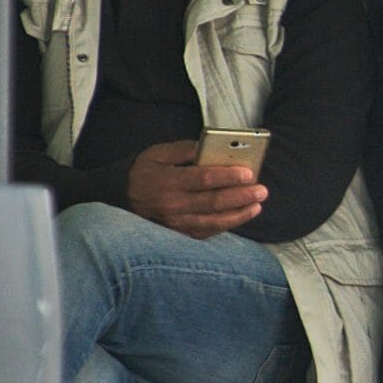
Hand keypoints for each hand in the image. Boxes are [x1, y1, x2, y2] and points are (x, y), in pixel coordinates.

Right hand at [127, 140, 265, 239]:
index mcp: (166, 181)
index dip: (226, 176)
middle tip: (262, 190)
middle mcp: (171, 205)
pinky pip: (207, 231)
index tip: (248, 172)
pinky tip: (242, 215)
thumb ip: (185, 150)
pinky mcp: (179, 233)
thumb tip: (211, 148)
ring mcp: (175, 223)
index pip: (202, 179)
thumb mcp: (158, 153)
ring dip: (239, 214)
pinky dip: (227, 224)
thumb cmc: (145, 171)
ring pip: (213, 221)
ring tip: (258, 205)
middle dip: (240, 196)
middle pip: (212, 202)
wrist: (121, 196)